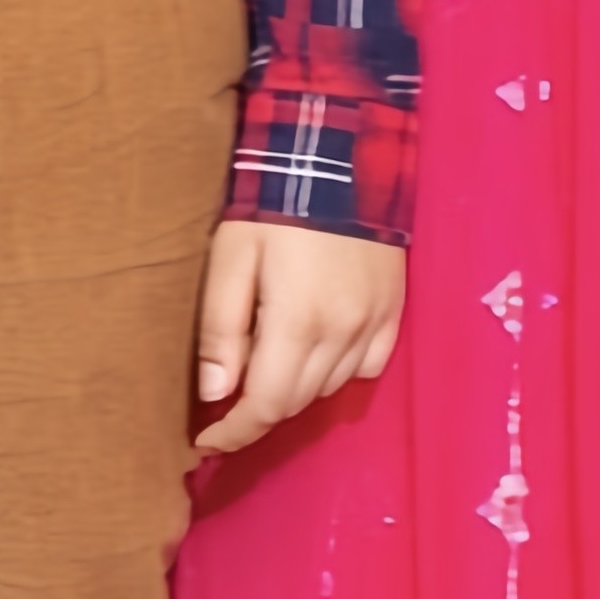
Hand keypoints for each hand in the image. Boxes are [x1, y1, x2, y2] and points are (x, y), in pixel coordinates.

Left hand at [193, 219, 403, 457]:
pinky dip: (338, 374)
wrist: (339, 158)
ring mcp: (374, 324)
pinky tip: (318, 357)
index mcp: (297, 325)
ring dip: (295, 393)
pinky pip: (369, 366)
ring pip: (330, 389)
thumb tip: (215, 394)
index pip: (265, 406)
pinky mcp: (394, 310)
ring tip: (268, 374)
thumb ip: (221, 329)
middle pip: (296, 403)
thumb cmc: (273, 207)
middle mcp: (342, 334)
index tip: (205, 440)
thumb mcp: (230, 259)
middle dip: (258, 413)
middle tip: (228, 404)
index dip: (233, 433)